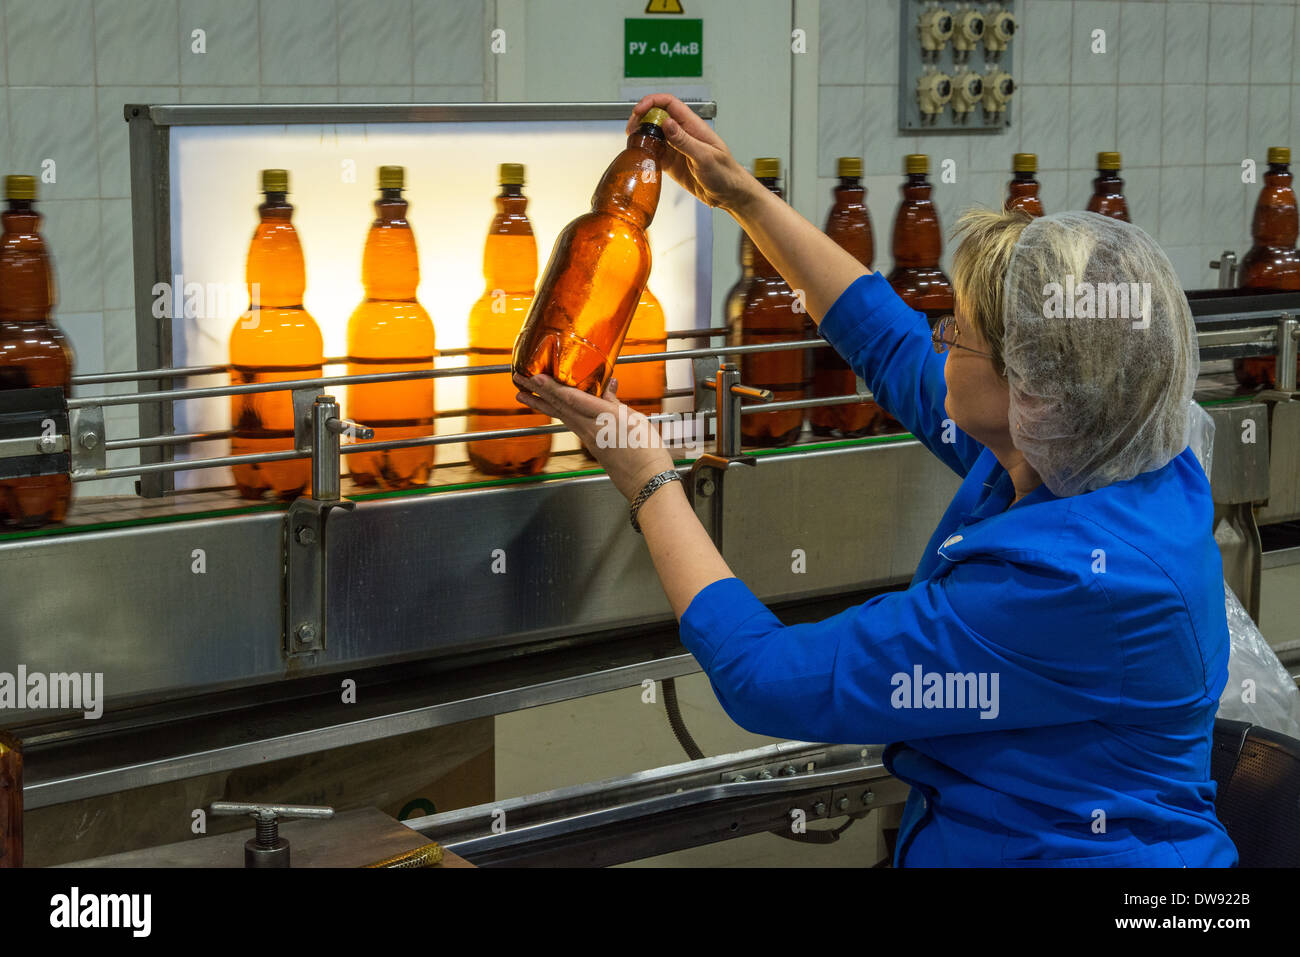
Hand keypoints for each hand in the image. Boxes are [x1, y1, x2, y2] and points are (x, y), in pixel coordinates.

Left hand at [513, 372, 674, 501]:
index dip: (552, 387)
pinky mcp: (590, 446)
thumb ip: (617, 402)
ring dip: (541, 405)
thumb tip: (608, 385)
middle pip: (559, 407)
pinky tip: (552, 409)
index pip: (572, 399)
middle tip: (518, 380)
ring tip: (523, 396)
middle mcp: (590, 428)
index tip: (535, 376)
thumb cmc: (647, 451)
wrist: (646, 481)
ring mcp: (588, 438)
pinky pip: (570, 424)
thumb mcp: (636, 419)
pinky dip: (558, 413)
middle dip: (537, 392)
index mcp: (604, 417)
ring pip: (560, 416)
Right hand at [627, 93, 755, 212]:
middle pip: (656, 116)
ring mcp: (676, 148)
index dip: (652, 102)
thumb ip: (685, 141)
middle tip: (631, 129)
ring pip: (653, 134)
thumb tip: (667, 124)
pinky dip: (645, 152)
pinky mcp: (672, 162)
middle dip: (641, 118)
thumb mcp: (705, 157)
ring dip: (641, 135)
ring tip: (632, 142)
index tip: (640, 110)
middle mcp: (682, 134)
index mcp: (693, 126)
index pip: (669, 104)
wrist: (729, 193)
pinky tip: (640, 156)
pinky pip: (654, 153)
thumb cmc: (725, 173)